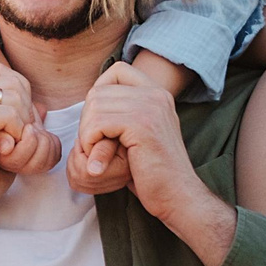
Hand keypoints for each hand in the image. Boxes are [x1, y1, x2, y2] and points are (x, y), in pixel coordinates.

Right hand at [0, 72, 41, 258]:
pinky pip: (9, 114)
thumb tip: (43, 107)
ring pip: (15, 97)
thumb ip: (22, 122)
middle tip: (14, 144)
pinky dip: (15, 135)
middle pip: (17, 83)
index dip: (25, 105)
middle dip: (26, 116)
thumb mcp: (11, 145)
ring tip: (6, 150)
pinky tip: (2, 152)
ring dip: (22, 129)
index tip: (14, 135)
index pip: (12, 78)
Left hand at [70, 64, 204, 212]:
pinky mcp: (141, 125)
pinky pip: (97, 124)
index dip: (99, 91)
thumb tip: (93, 94)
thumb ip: (126, 109)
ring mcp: (150, 107)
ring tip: (99, 153)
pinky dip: (90, 142)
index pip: (118, 69)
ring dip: (87, 133)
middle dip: (88, 120)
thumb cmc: (154, 170)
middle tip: (95, 144)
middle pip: (99, 91)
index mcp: (158, 93)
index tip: (100, 120)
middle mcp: (156, 94)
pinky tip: (100, 159)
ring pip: (94, 107)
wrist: (177, 195)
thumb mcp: (141, 132)